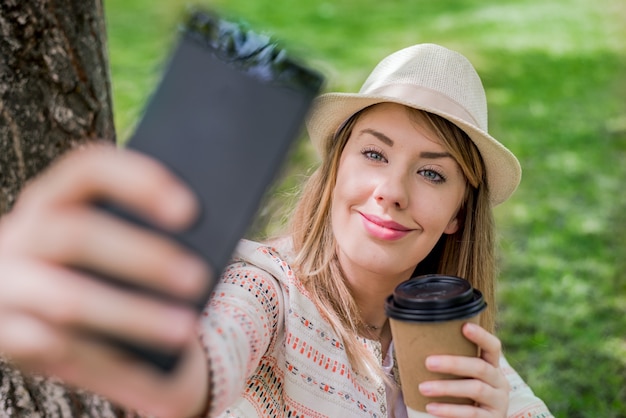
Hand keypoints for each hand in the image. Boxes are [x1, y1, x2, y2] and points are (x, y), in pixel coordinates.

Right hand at [0, 145, 211, 416]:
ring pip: (68, 300)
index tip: (190, 210)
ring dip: (133, 316)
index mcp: (54, 197)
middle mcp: (23, 233)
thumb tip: (208, 244)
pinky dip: (113, 368)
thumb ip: (140, 232)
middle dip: (143, 257)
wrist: (27, 303)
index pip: (89, 169)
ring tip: (187, 331)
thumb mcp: (105, 236)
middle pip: (78, 234)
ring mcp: (7, 286)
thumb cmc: (88, 262)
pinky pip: (61, 352)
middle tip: (200, 278)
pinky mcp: (4, 336)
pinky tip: (153, 378)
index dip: (138, 182)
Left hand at [418, 322, 509, 417]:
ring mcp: (498, 402)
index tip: (464, 326)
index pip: (493, 347)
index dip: (481, 336)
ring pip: (476, 389)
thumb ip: (452, 365)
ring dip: (446, 387)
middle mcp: (499, 382)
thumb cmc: (466, 396)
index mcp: (493, 367)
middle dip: (453, 363)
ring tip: (423, 388)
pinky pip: (471, 414)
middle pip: (480, 367)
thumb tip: (414, 346)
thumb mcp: (466, 378)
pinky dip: (449, 410)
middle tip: (428, 362)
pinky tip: (431, 407)